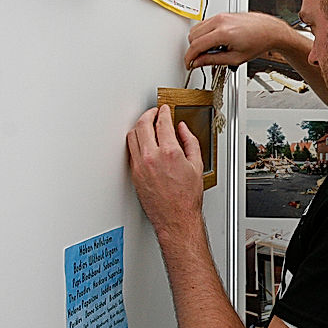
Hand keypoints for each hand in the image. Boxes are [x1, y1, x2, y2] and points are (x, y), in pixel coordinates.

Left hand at [127, 105, 203, 241]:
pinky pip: (131, 149)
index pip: (162, 123)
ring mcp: (140, 165)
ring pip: (132, 135)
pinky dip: (135, 140)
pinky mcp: (134, 173)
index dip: (164, 113)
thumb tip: (183, 129)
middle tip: (154, 112)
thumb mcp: (196, 165)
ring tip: (146, 124)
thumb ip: (190, 142)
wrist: (175, 217)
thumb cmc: (187, 197)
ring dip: (139, 126)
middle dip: (148, 114)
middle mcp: (151, 157)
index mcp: (169, 153)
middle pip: (143, 125)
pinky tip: (142, 140)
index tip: (165, 110)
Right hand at [186, 12, 297, 69]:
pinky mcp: (222, 14)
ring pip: (196, 28)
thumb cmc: (258, 42)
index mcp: (223, 33)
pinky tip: (215, 42)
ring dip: (198, 41)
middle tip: (201, 59)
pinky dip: (205, 34)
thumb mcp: (235, 58)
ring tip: (212, 51)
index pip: (196, 45)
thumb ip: (212, 61)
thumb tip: (198, 62)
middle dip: (194, 49)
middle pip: (192, 36)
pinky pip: (205, 24)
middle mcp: (220, 21)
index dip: (190, 57)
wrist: (270, 30)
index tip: (189, 64)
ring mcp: (220, 16)